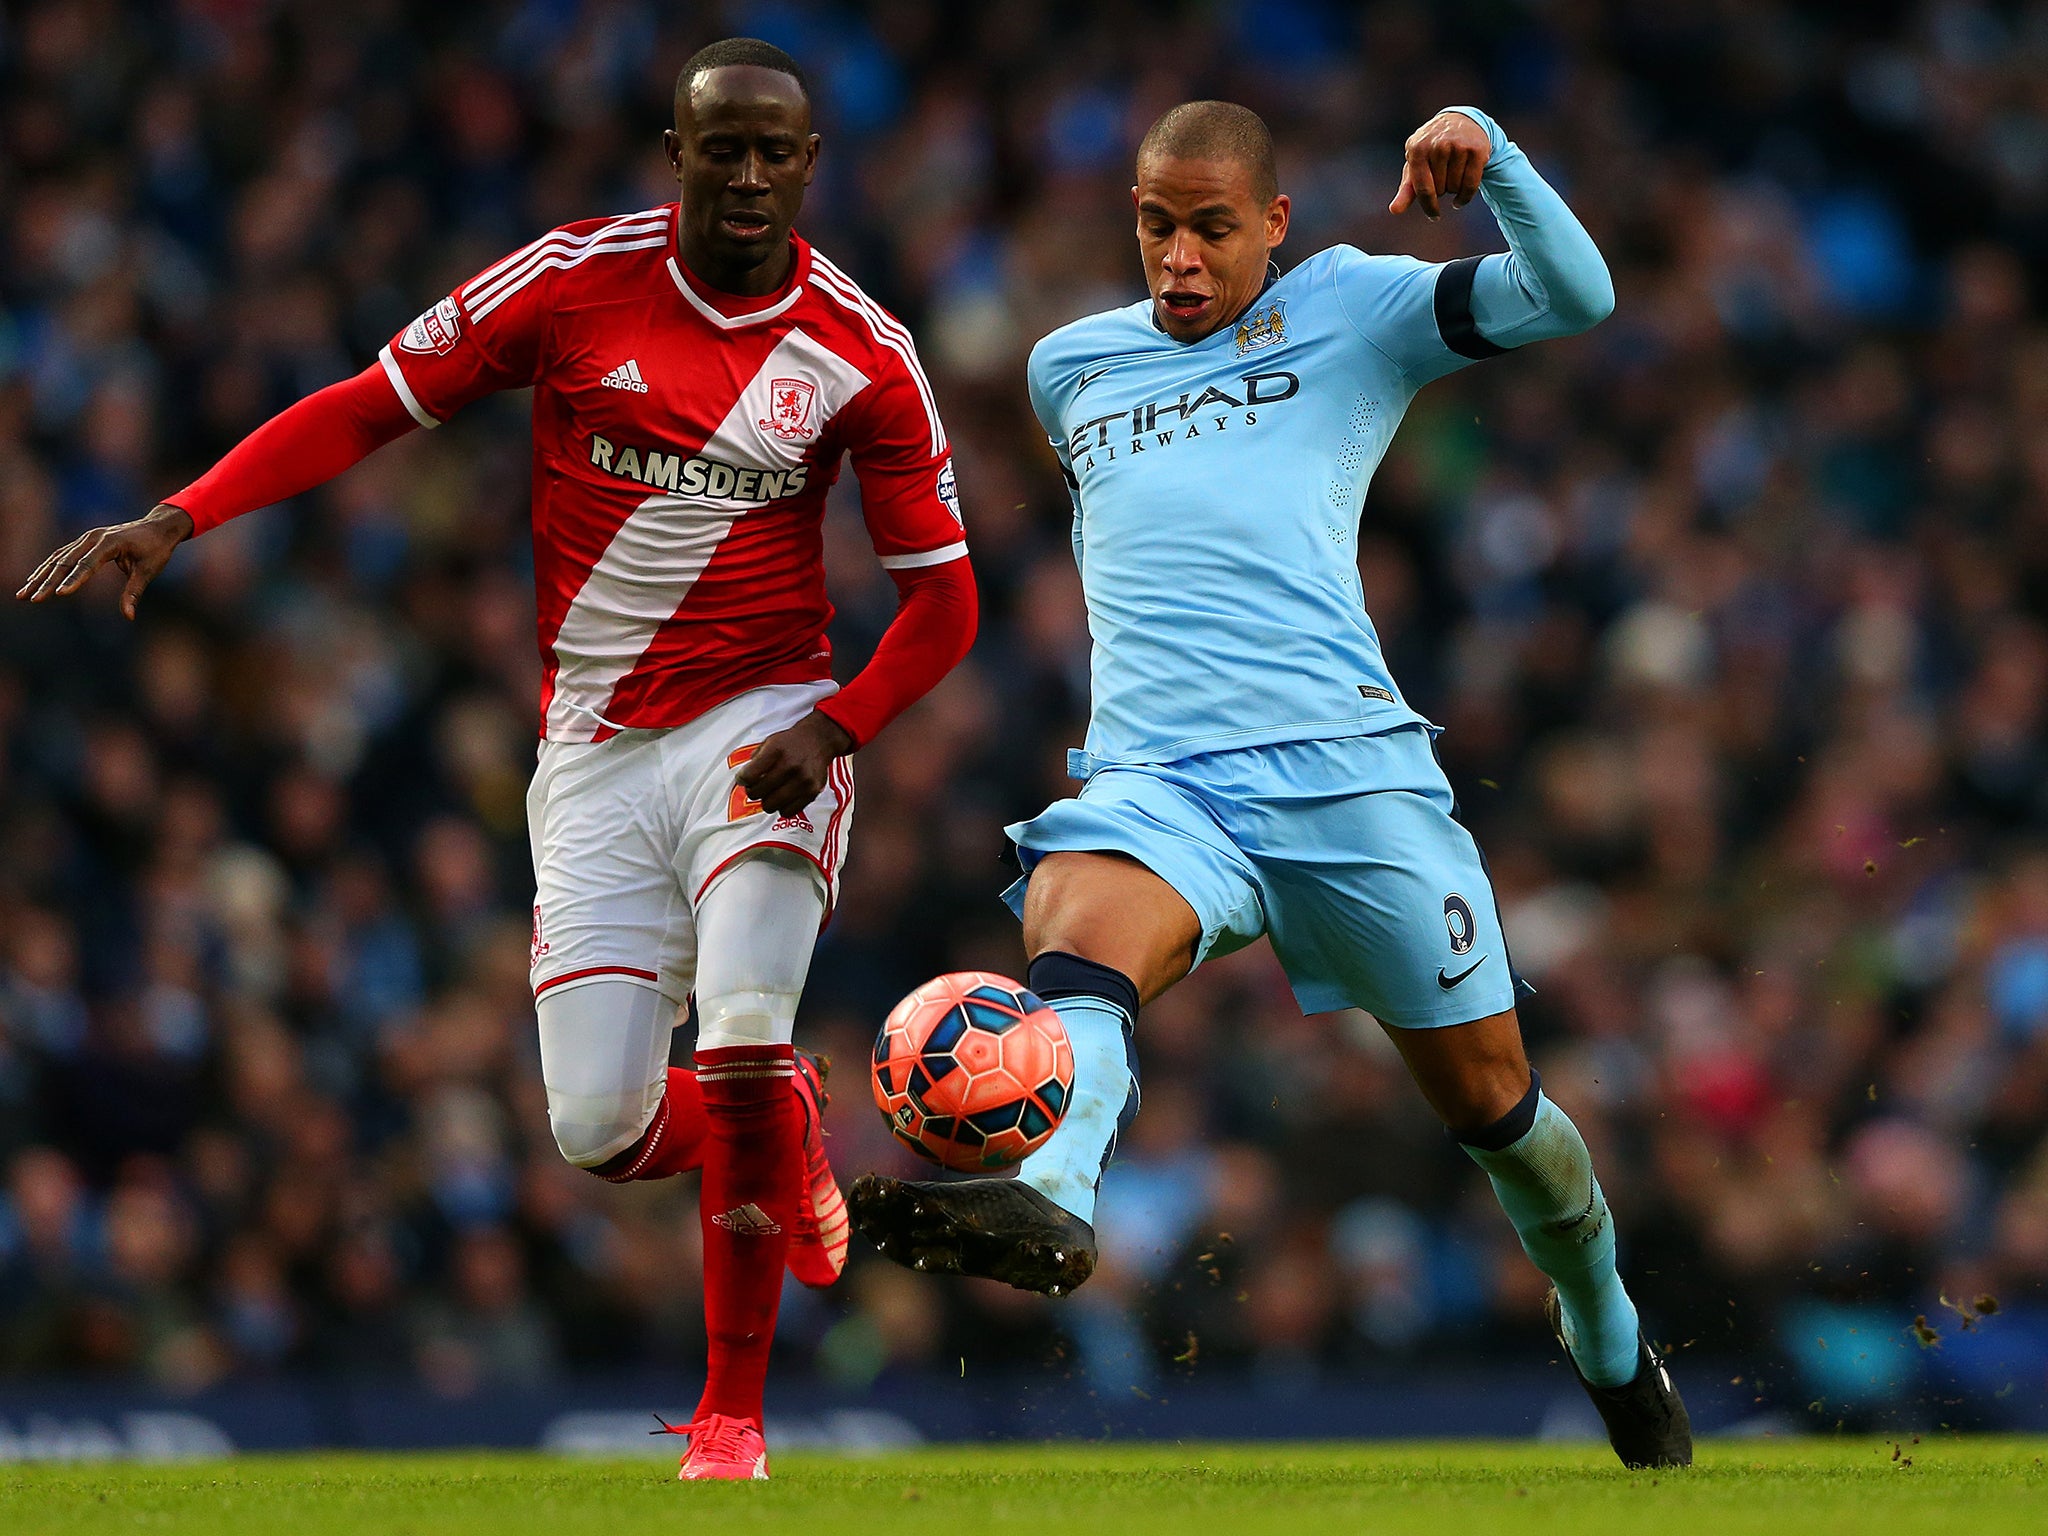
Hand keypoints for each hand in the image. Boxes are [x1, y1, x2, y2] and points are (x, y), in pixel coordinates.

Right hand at [16, 503, 194, 618]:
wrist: (158, 527)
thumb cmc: (156, 549)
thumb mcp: (149, 571)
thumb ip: (134, 592)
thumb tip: (129, 616)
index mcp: (110, 542)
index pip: (87, 564)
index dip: (74, 580)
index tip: (60, 594)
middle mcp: (93, 538)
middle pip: (65, 561)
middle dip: (47, 582)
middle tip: (33, 599)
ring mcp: (86, 538)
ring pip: (58, 558)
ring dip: (40, 576)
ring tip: (24, 594)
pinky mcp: (84, 542)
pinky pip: (61, 555)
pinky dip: (47, 568)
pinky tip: (35, 581)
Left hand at [736, 709, 855, 817]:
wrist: (819, 740)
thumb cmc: (791, 743)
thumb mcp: (770, 742)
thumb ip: (755, 760)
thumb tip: (744, 781)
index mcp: (776, 750)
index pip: (749, 776)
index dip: (742, 780)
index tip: (744, 779)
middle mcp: (790, 766)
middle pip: (758, 792)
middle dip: (753, 791)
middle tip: (757, 787)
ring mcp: (802, 781)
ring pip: (771, 805)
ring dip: (767, 801)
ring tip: (770, 793)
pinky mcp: (811, 792)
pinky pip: (788, 811)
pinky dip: (782, 807)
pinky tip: (783, 798)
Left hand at [1389, 111, 1491, 220]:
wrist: (1459, 122)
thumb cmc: (1431, 149)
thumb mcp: (1415, 164)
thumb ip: (1406, 189)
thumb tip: (1394, 210)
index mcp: (1417, 149)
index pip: (1422, 188)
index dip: (1429, 206)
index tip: (1434, 216)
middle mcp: (1438, 145)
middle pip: (1440, 190)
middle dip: (1441, 190)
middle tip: (1443, 176)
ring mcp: (1458, 145)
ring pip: (1456, 187)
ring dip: (1454, 189)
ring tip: (1453, 174)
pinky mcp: (1477, 150)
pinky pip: (1471, 185)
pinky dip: (1466, 196)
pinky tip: (1461, 197)